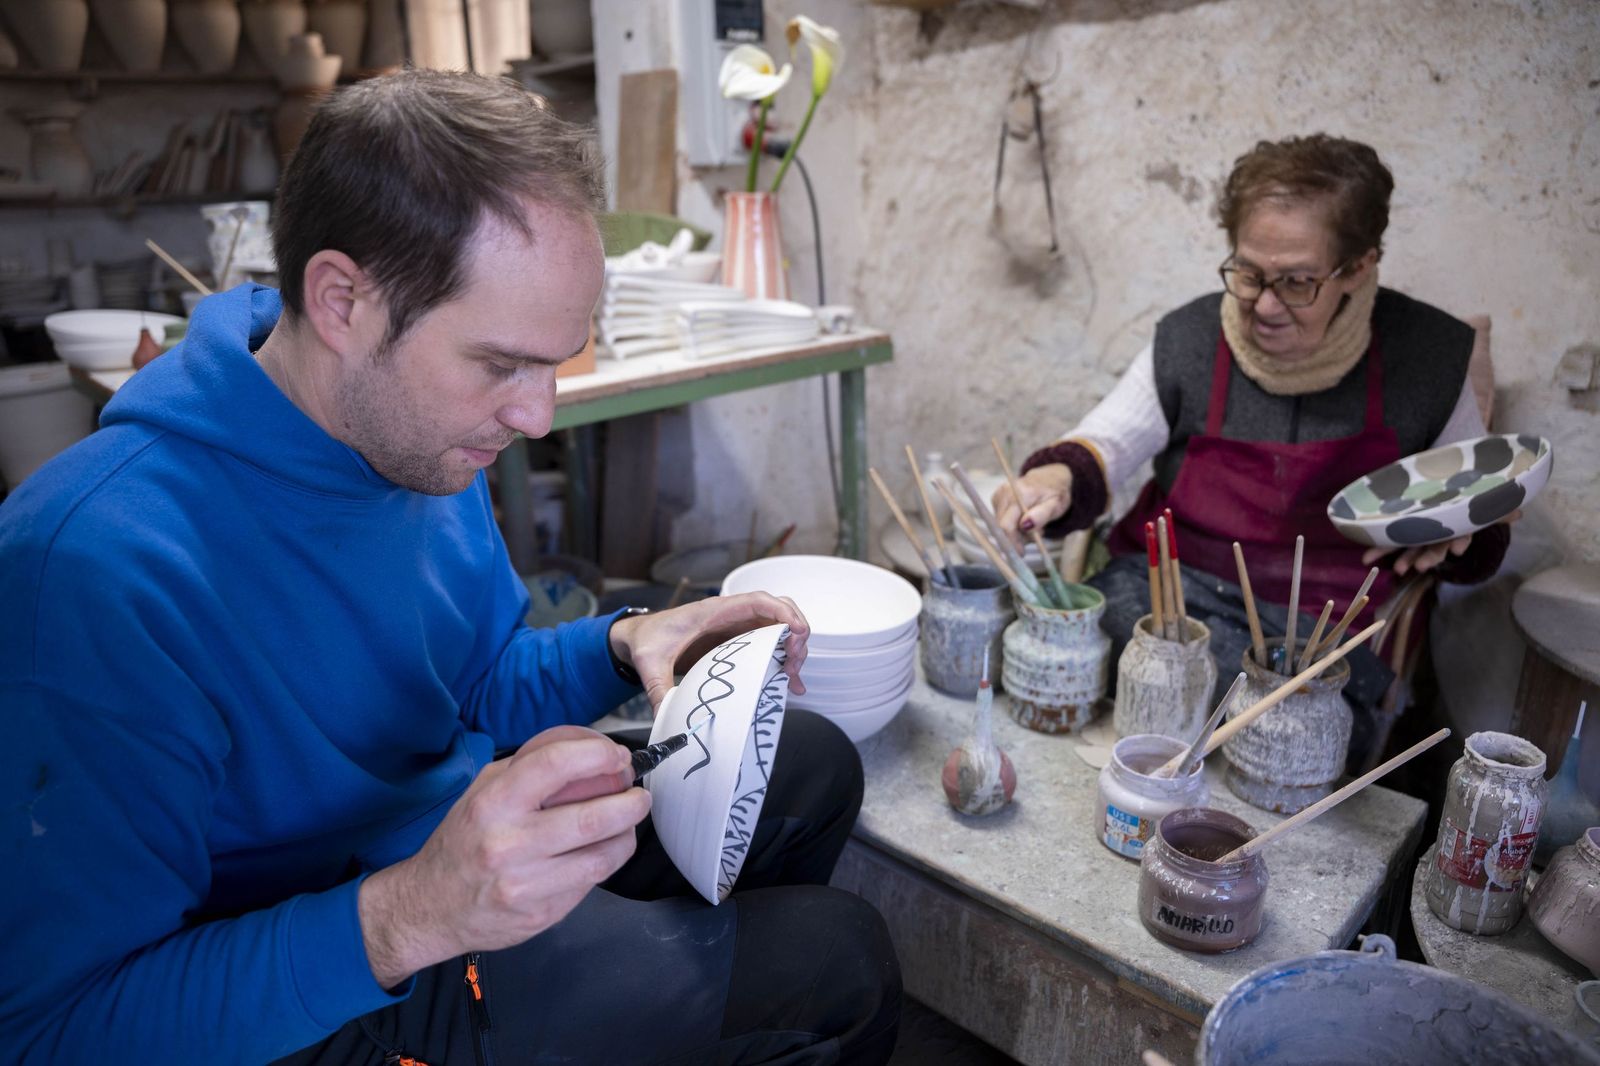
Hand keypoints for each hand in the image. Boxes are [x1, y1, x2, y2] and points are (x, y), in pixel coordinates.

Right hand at [357, 725, 647, 988]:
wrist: (429, 908)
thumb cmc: (463, 841)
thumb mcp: (481, 792)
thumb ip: (528, 767)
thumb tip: (588, 750)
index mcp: (493, 803)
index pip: (555, 764)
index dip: (598, 755)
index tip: (618, 757)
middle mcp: (508, 844)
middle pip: (592, 817)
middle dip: (630, 802)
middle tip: (639, 794)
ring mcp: (526, 885)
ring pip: (602, 856)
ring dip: (627, 835)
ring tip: (629, 822)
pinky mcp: (542, 915)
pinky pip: (590, 884)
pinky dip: (605, 863)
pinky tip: (603, 851)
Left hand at [608, 592, 809, 709]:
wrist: (638, 637)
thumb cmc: (646, 641)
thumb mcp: (649, 665)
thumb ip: (659, 691)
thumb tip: (665, 719)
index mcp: (712, 612)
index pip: (756, 601)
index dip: (783, 612)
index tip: (797, 632)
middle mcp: (730, 615)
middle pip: (777, 611)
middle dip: (794, 633)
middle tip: (794, 664)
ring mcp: (736, 626)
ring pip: (778, 627)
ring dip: (792, 647)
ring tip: (793, 677)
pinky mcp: (737, 640)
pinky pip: (768, 642)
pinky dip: (782, 658)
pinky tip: (790, 682)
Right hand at [991, 463, 1072, 550]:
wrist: (1050, 477)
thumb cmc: (1056, 493)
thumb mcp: (1056, 505)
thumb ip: (1041, 515)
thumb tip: (1025, 525)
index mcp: (1021, 493)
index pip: (1006, 525)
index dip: (1012, 542)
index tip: (1021, 553)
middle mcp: (1006, 492)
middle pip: (1001, 526)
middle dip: (1016, 537)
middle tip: (1034, 537)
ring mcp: (999, 494)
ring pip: (1000, 524)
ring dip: (1015, 532)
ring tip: (1032, 526)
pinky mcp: (996, 497)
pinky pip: (1000, 519)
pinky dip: (1012, 525)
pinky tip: (1023, 520)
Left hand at [1361, 509, 1521, 575]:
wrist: (1446, 483)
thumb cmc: (1464, 493)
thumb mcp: (1481, 497)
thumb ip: (1496, 507)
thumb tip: (1519, 512)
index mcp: (1457, 526)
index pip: (1460, 536)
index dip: (1458, 542)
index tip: (1457, 550)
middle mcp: (1439, 533)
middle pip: (1434, 547)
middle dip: (1426, 557)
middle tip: (1416, 568)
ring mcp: (1421, 533)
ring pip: (1411, 547)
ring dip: (1402, 558)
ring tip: (1394, 568)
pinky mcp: (1404, 528)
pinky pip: (1390, 539)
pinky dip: (1379, 547)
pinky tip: (1367, 557)